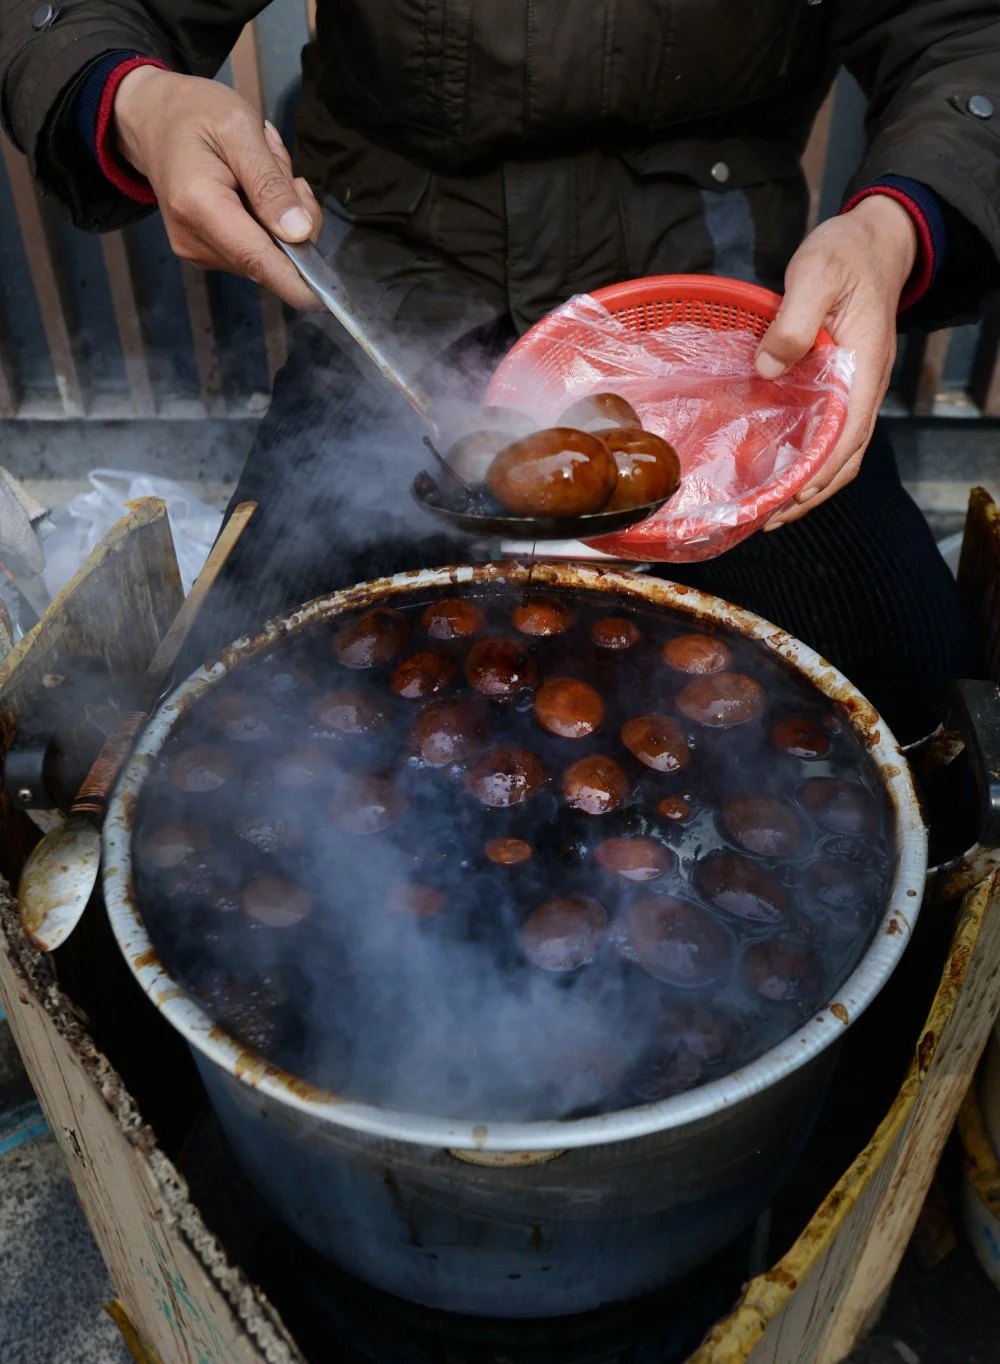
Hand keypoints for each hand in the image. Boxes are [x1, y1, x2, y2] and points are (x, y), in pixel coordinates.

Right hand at [113, 67, 323, 309]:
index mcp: (199, 207)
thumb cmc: (196, 114)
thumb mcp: (239, 129)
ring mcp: (199, 252)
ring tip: (259, 167)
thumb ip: (270, 183)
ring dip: (281, 215)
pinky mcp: (206, 253)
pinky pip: (257, 248)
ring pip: (269, 253)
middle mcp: (195, 241)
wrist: (154, 118)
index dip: (297, 283)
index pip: (258, 260)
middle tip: (278, 165)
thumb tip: (299, 234)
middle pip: (271, 257)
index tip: (328, 300)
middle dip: (294, 219)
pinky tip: (250, 185)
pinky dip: (267, 221)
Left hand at [754, 196, 917, 528]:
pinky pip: (831, 434)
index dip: (817, 476)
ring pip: (840, 453)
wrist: (871, 240)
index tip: (785, 501)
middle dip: (809, 495)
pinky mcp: (842, 385)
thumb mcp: (815, 274)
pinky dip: (808, 460)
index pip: (847, 439)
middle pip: (845, 460)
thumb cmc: (844, 254)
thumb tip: (769, 368)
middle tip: (765, 519)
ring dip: (808, 485)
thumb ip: (794, 320)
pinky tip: (778, 467)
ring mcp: (856, 389)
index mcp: (864, 370)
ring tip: (768, 508)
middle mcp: (865, 388)